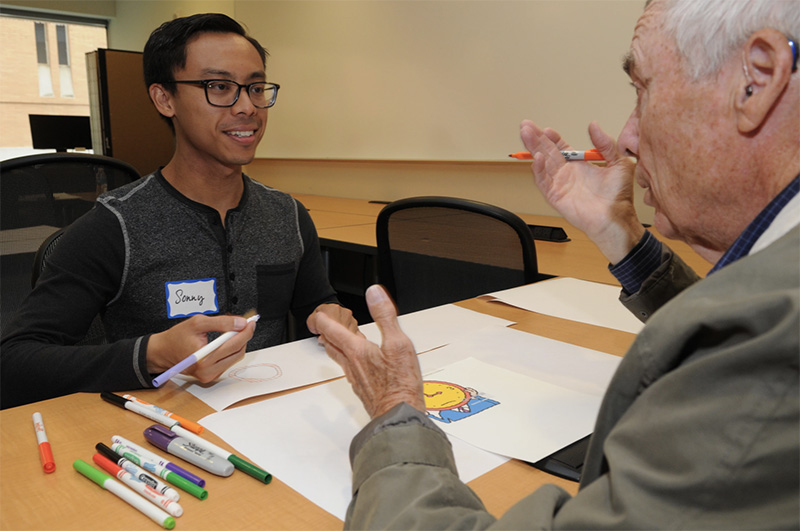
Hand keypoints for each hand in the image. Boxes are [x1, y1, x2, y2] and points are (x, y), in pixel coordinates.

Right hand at [146, 314, 255, 382]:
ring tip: (234, 330)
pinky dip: (231, 350)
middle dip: (244, 336)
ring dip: (238, 343)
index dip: (245, 332)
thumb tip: (240, 323)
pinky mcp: (212, 376)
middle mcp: (208, 371)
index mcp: (203, 359)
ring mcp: (210, 375)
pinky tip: (227, 340)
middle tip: (245, 324)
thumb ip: (221, 322)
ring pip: (235, 357)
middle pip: (238, 352)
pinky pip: (229, 361)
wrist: (163, 352)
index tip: (250, 322)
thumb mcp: (198, 323)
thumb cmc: (177, 337)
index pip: (233, 345)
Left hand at [314, 285, 424, 418]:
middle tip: (320, 325)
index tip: (318, 314)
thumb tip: (374, 293)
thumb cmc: (400, 384)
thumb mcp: (398, 343)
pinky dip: (347, 360)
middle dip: (325, 333)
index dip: (324, 320)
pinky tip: (355, 363)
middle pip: (332, 345)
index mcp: (358, 350)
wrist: (398, 415)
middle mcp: (353, 365)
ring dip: (333, 347)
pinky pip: (349, 370)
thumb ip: (385, 316)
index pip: (334, 330)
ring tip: (331, 341)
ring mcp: (357, 379)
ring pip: (339, 359)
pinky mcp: (363, 390)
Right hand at [520, 120, 643, 263]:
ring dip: (533, 148)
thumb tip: (594, 126)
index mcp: (581, 165)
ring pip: (542, 163)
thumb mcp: (619, 162)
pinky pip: (543, 181)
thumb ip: (606, 143)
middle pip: (547, 151)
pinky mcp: (555, 196)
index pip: (561, 147)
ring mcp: (560, 184)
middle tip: (526, 126)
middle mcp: (568, 174)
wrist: (615, 218)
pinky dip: (539, 170)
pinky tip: (537, 157)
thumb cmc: (619, 197)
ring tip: (526, 135)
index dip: (552, 138)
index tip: (546, 129)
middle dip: (536, 138)